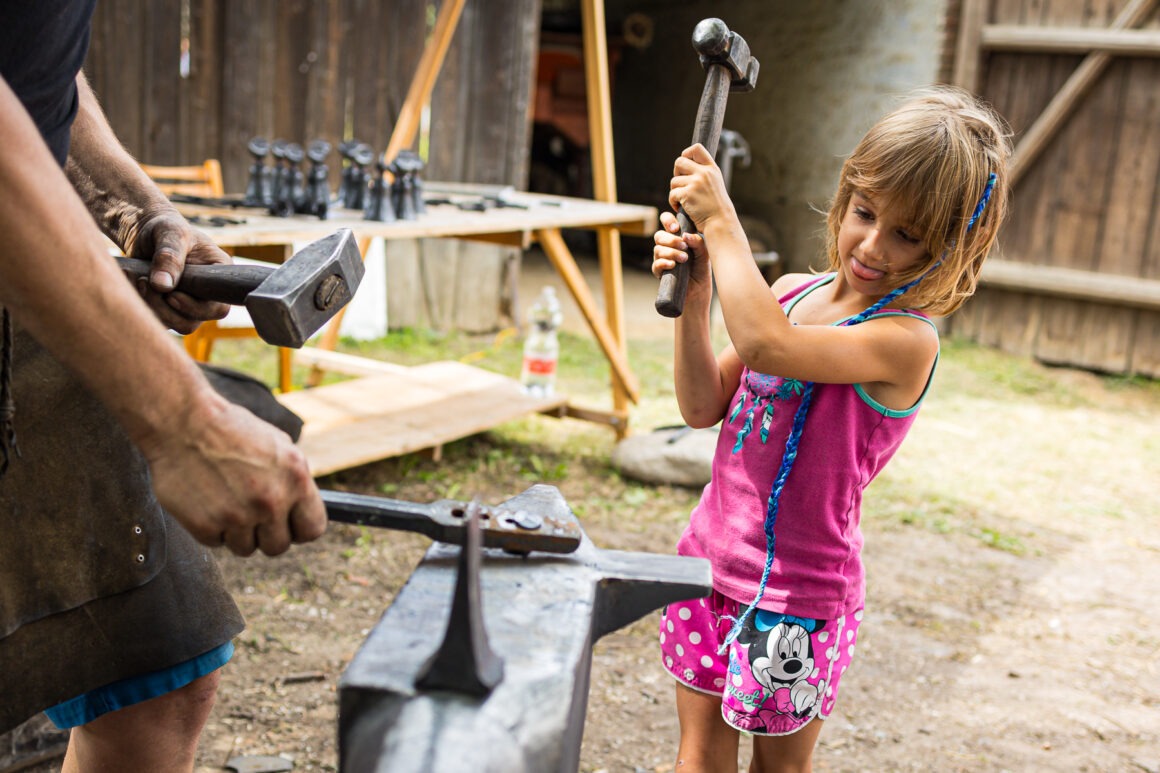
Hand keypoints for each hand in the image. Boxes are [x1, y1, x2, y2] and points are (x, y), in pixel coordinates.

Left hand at [127, 209, 230, 333]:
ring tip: (139, 279)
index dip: (196, 308)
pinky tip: (134, 283)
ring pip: (173, 325)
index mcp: (217, 276)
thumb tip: (163, 286)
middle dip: (166, 309)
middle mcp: (206, 296)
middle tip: (145, 282)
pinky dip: (142, 306)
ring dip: (152, 307)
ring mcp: (187, 305)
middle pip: (193, 322)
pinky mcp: (168, 309)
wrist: (145, 232)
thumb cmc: (164, 227)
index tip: (171, 294)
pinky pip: (157, 321)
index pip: (218, 308)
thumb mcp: (170, 233)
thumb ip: (169, 257)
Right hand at [143, 391, 326, 556]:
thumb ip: (293, 482)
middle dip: (265, 534)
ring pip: (246, 549)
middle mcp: (271, 501)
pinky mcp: (206, 526)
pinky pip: (216, 542)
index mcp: (296, 479)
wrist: (181, 422)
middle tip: (251, 513)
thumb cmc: (230, 430)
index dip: (299, 528)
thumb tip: (302, 510)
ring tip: (226, 501)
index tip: (288, 524)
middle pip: (278, 546)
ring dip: (237, 532)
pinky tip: (206, 501)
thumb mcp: (278, 446)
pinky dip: (211, 528)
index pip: (312, 529)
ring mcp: (238, 516)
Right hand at [651, 210, 710, 289]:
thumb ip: (697, 242)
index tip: (676, 227)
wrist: (699, 290)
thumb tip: (685, 235)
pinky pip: (656, 264)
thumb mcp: (704, 253)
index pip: (667, 222)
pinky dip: (663, 263)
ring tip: (684, 259)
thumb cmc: (701, 269)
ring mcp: (662, 259)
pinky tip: (673, 265)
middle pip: (659, 235)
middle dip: (670, 240)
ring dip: (671, 252)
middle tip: (683, 246)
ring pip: (657, 249)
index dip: (668, 220)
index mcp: (677, 237)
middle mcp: (667, 246)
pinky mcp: (659, 272)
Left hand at [668, 143, 735, 232]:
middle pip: (679, 162)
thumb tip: (684, 162)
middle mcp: (704, 173)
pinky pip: (672, 194)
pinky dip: (673, 202)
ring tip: (683, 200)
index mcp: (712, 168)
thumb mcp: (714, 183)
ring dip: (675, 191)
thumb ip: (703, 172)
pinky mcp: (687, 194)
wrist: (719, 222)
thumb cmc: (715, 206)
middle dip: (676, 173)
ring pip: (674, 181)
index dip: (686, 154)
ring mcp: (696, 183)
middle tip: (681, 185)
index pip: (697, 148)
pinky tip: (681, 208)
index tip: (685, 166)